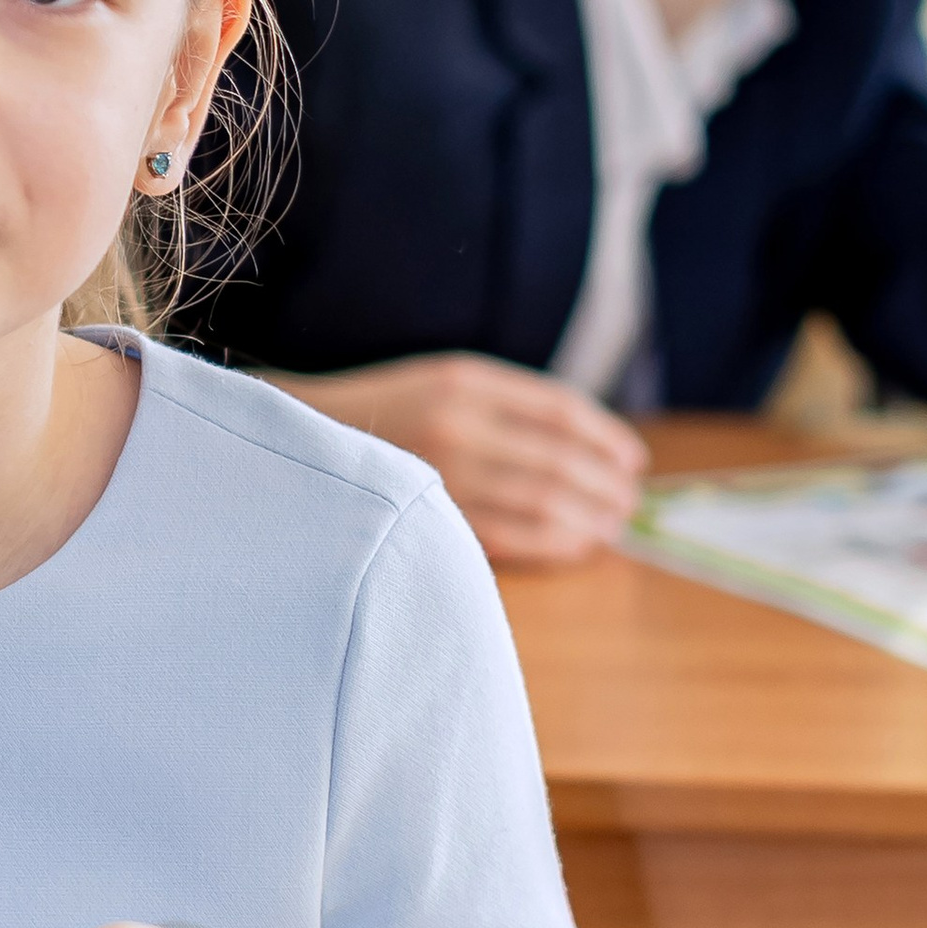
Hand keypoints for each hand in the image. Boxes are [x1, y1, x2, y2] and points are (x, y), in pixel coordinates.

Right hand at [282, 357, 646, 566]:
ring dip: (587, 517)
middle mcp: (455, 423)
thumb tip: (583, 448)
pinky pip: (508, 536)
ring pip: (540, 500)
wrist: (294, 442)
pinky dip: (552, 542)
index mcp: (463, 381)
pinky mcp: (426, 517)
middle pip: (558, 459)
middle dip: (604, 486)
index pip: (559, 410)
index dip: (606, 438)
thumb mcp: (440, 384)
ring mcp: (439, 473)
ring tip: (610, 527)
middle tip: (627, 503)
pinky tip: (575, 546)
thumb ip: (503, 406)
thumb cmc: (380, 417)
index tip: (631, 461)